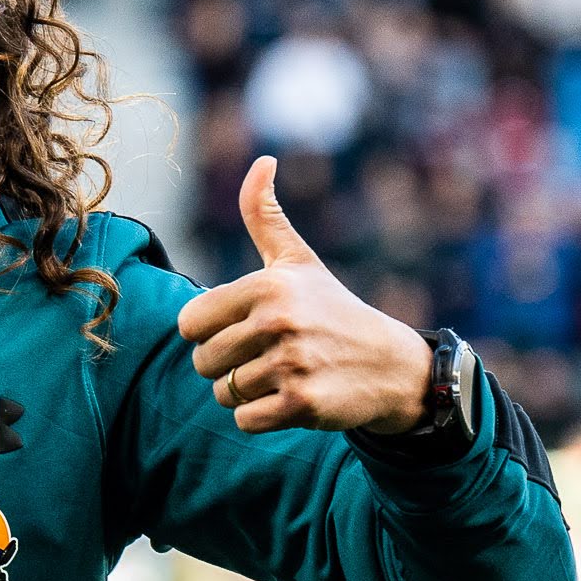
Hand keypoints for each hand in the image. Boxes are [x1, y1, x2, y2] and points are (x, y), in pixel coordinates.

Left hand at [177, 156, 433, 435]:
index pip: (190, 322)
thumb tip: (262, 160)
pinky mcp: (302, 403)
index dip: (209, 331)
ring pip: (223, 393)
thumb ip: (265, 215)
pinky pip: (244, 420)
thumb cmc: (333, 310)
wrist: (391, 365)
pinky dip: (261, 416)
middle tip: (266, 357)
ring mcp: (291, 364)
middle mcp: (278, 321)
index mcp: (267, 285)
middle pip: (203, 362)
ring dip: (246, 392)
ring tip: (282, 376)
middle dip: (226, 366)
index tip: (242, 328)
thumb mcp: (298, 261)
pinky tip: (291, 398)